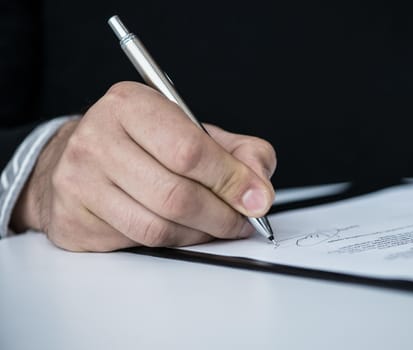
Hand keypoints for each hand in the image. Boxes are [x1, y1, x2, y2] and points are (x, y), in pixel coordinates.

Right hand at [11, 81, 275, 250]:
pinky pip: (138, 243)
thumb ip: (238, 152)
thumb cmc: (144, 142)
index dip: (231, 180)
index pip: (189, 150)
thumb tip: (259, 189)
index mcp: (131, 105)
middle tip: (243, 221)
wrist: (80, 156)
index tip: (257, 199)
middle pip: (175, 195)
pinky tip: (184, 231)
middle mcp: (97, 139)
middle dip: (221, 216)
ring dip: (200, 234)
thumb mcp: (194, 131)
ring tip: (217, 227)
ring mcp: (80, 181)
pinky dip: (174, 242)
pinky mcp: (74, 220)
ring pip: (158, 226)